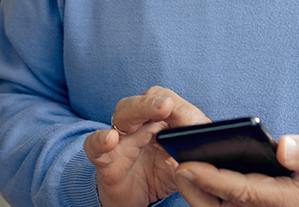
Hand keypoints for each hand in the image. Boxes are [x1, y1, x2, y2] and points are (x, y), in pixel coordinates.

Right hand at [84, 86, 209, 206]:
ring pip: (122, 114)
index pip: (168, 103)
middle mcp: (138, 124)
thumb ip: (191, 154)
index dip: (181, 109)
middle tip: (168, 105)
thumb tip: (204, 146)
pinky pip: (94, 146)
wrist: (135, 200)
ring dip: (137, 109)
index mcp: (160, 120)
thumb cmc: (160, 174)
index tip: (195, 123)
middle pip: (143, 102)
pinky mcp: (105, 160)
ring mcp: (120, 140)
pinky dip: (100, 140)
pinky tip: (110, 139)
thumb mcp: (182, 164)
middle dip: (155, 102)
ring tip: (156, 110)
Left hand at [172, 135, 298, 206]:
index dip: (211, 178)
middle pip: (224, 206)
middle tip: (173, 163)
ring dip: (200, 192)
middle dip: (195, 188)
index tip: (186, 164)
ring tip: (178, 163)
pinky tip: (198, 170)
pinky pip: (232, 205)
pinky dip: (212, 192)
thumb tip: (282, 146)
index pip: (241, 190)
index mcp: (287, 199)